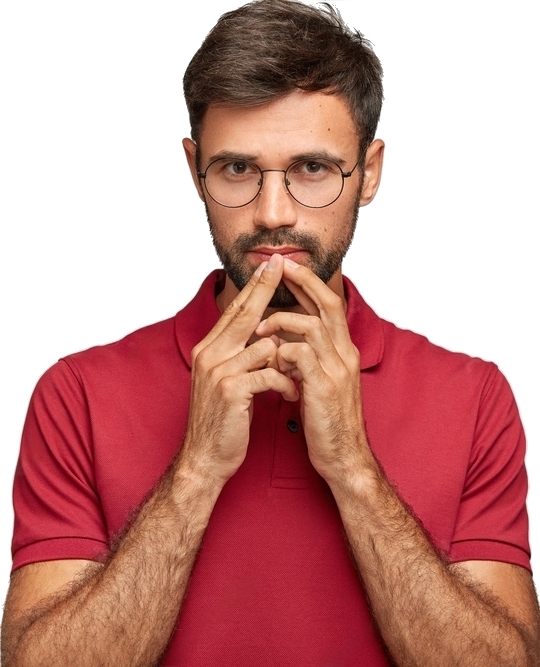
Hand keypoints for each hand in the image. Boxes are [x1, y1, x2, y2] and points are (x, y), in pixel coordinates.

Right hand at [180, 255, 298, 484]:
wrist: (205, 458)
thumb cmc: (222, 421)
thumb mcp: (227, 382)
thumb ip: (240, 357)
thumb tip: (266, 339)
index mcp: (209, 350)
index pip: (234, 311)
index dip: (253, 287)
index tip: (269, 266)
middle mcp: (210, 354)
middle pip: (244, 314)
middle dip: (265, 287)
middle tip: (282, 264)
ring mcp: (218, 371)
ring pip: (265, 345)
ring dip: (287, 362)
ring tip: (294, 380)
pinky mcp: (230, 390)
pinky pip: (269, 372)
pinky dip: (286, 383)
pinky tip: (290, 396)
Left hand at [255, 258, 371, 485]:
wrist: (343, 456)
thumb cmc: (327, 420)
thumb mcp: (320, 382)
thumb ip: (308, 358)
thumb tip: (285, 340)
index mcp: (343, 350)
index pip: (329, 305)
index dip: (310, 284)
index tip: (289, 268)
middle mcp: (345, 354)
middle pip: (328, 304)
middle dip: (303, 281)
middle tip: (279, 267)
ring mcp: (337, 369)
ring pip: (312, 325)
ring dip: (282, 321)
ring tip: (260, 330)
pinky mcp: (324, 387)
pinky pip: (301, 354)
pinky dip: (282, 351)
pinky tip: (272, 361)